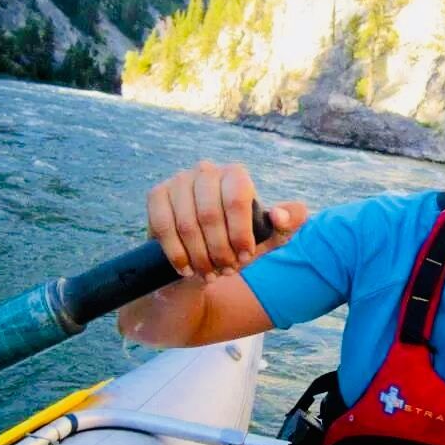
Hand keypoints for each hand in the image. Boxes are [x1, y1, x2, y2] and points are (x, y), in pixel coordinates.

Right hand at [147, 161, 307, 280]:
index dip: (240, 233)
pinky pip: (163, 226)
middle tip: (227, 271)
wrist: (202, 255)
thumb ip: (287, 224)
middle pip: (210, 215)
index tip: (245, 258)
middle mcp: (206, 170)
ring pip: (186, 225)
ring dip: (200, 256)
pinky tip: (186, 269)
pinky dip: (176, 253)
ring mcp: (179, 180)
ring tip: (210, 274)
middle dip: (220, 250)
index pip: (236, 200)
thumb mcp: (270, 237)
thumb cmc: (239, 242)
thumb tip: (279, 215)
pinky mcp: (157, 195)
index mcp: (235, 174)